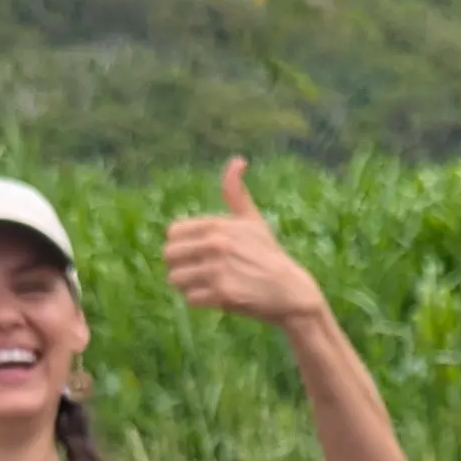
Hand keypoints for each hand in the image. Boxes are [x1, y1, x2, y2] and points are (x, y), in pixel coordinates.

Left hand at [161, 159, 329, 326]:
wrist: (290, 291)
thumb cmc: (268, 255)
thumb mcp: (252, 220)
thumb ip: (236, 192)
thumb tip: (237, 160)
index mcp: (218, 224)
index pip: (172, 232)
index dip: (182, 245)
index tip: (197, 253)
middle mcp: (216, 244)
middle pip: (169, 256)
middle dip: (181, 266)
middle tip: (200, 272)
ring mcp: (219, 269)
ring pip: (176, 279)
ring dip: (189, 285)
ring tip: (208, 284)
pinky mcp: (223, 294)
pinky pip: (191, 298)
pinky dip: (202, 301)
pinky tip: (219, 297)